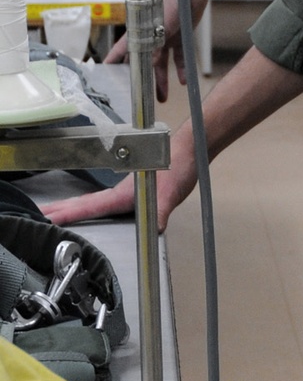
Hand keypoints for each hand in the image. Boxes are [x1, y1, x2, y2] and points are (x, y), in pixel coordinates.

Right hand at [40, 161, 191, 233]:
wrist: (187, 153)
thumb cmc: (176, 167)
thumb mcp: (169, 192)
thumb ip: (159, 210)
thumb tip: (154, 228)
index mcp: (120, 195)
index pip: (87, 206)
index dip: (66, 214)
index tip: (45, 219)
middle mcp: (117, 193)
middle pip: (81, 203)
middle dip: (57, 210)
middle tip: (36, 217)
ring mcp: (122, 193)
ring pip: (89, 201)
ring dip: (69, 208)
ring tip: (51, 215)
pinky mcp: (131, 194)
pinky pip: (101, 203)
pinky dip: (86, 207)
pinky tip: (86, 212)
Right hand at [104, 0, 207, 103]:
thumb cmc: (168, 1)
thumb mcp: (157, 28)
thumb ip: (153, 47)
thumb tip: (149, 67)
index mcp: (138, 31)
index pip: (122, 50)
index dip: (113, 62)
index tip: (105, 73)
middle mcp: (149, 36)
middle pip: (144, 62)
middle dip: (143, 80)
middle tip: (141, 97)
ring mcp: (165, 36)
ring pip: (162, 63)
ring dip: (162, 80)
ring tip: (162, 97)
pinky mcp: (180, 36)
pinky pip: (180, 57)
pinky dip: (181, 69)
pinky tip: (182, 81)